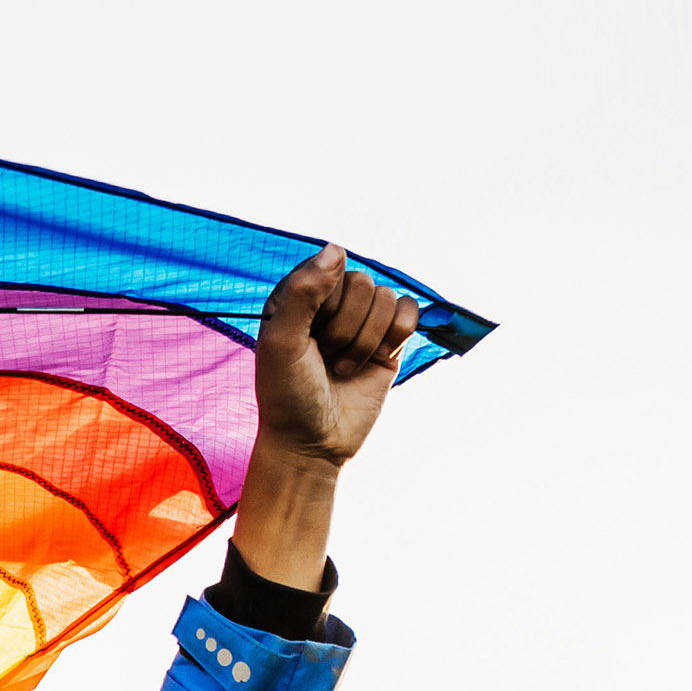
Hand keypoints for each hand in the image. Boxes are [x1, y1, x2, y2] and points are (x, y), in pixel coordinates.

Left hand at [227, 245, 416, 594]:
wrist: (312, 443)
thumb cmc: (287, 393)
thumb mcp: (282, 341)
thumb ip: (304, 291)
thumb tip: (337, 247)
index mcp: (298, 295)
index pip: (331, 270)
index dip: (324, 308)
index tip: (305, 340)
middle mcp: (330, 303)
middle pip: (363, 284)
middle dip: (346, 330)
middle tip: (325, 359)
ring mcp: (361, 321)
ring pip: (386, 299)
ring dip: (366, 341)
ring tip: (342, 367)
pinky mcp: (388, 341)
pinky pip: (408, 312)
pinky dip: (396, 336)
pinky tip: (375, 360)